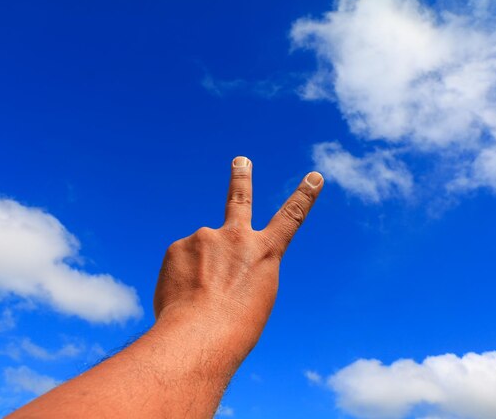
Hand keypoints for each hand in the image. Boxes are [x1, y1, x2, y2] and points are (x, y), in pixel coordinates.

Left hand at [153, 156, 323, 360]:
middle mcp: (237, 236)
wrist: (201, 334)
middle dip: (241, 177)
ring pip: (200, 253)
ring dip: (197, 272)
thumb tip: (210, 264)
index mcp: (265, 253)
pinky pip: (179, 262)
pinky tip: (182, 296)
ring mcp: (206, 237)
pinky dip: (180, 278)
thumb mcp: (253, 299)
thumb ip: (237, 271)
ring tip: (198, 298)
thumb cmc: (234, 327)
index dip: (304, 196)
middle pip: (240, 199)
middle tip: (240, 160)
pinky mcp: (179, 245)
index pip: (291, 218)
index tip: (315, 176)